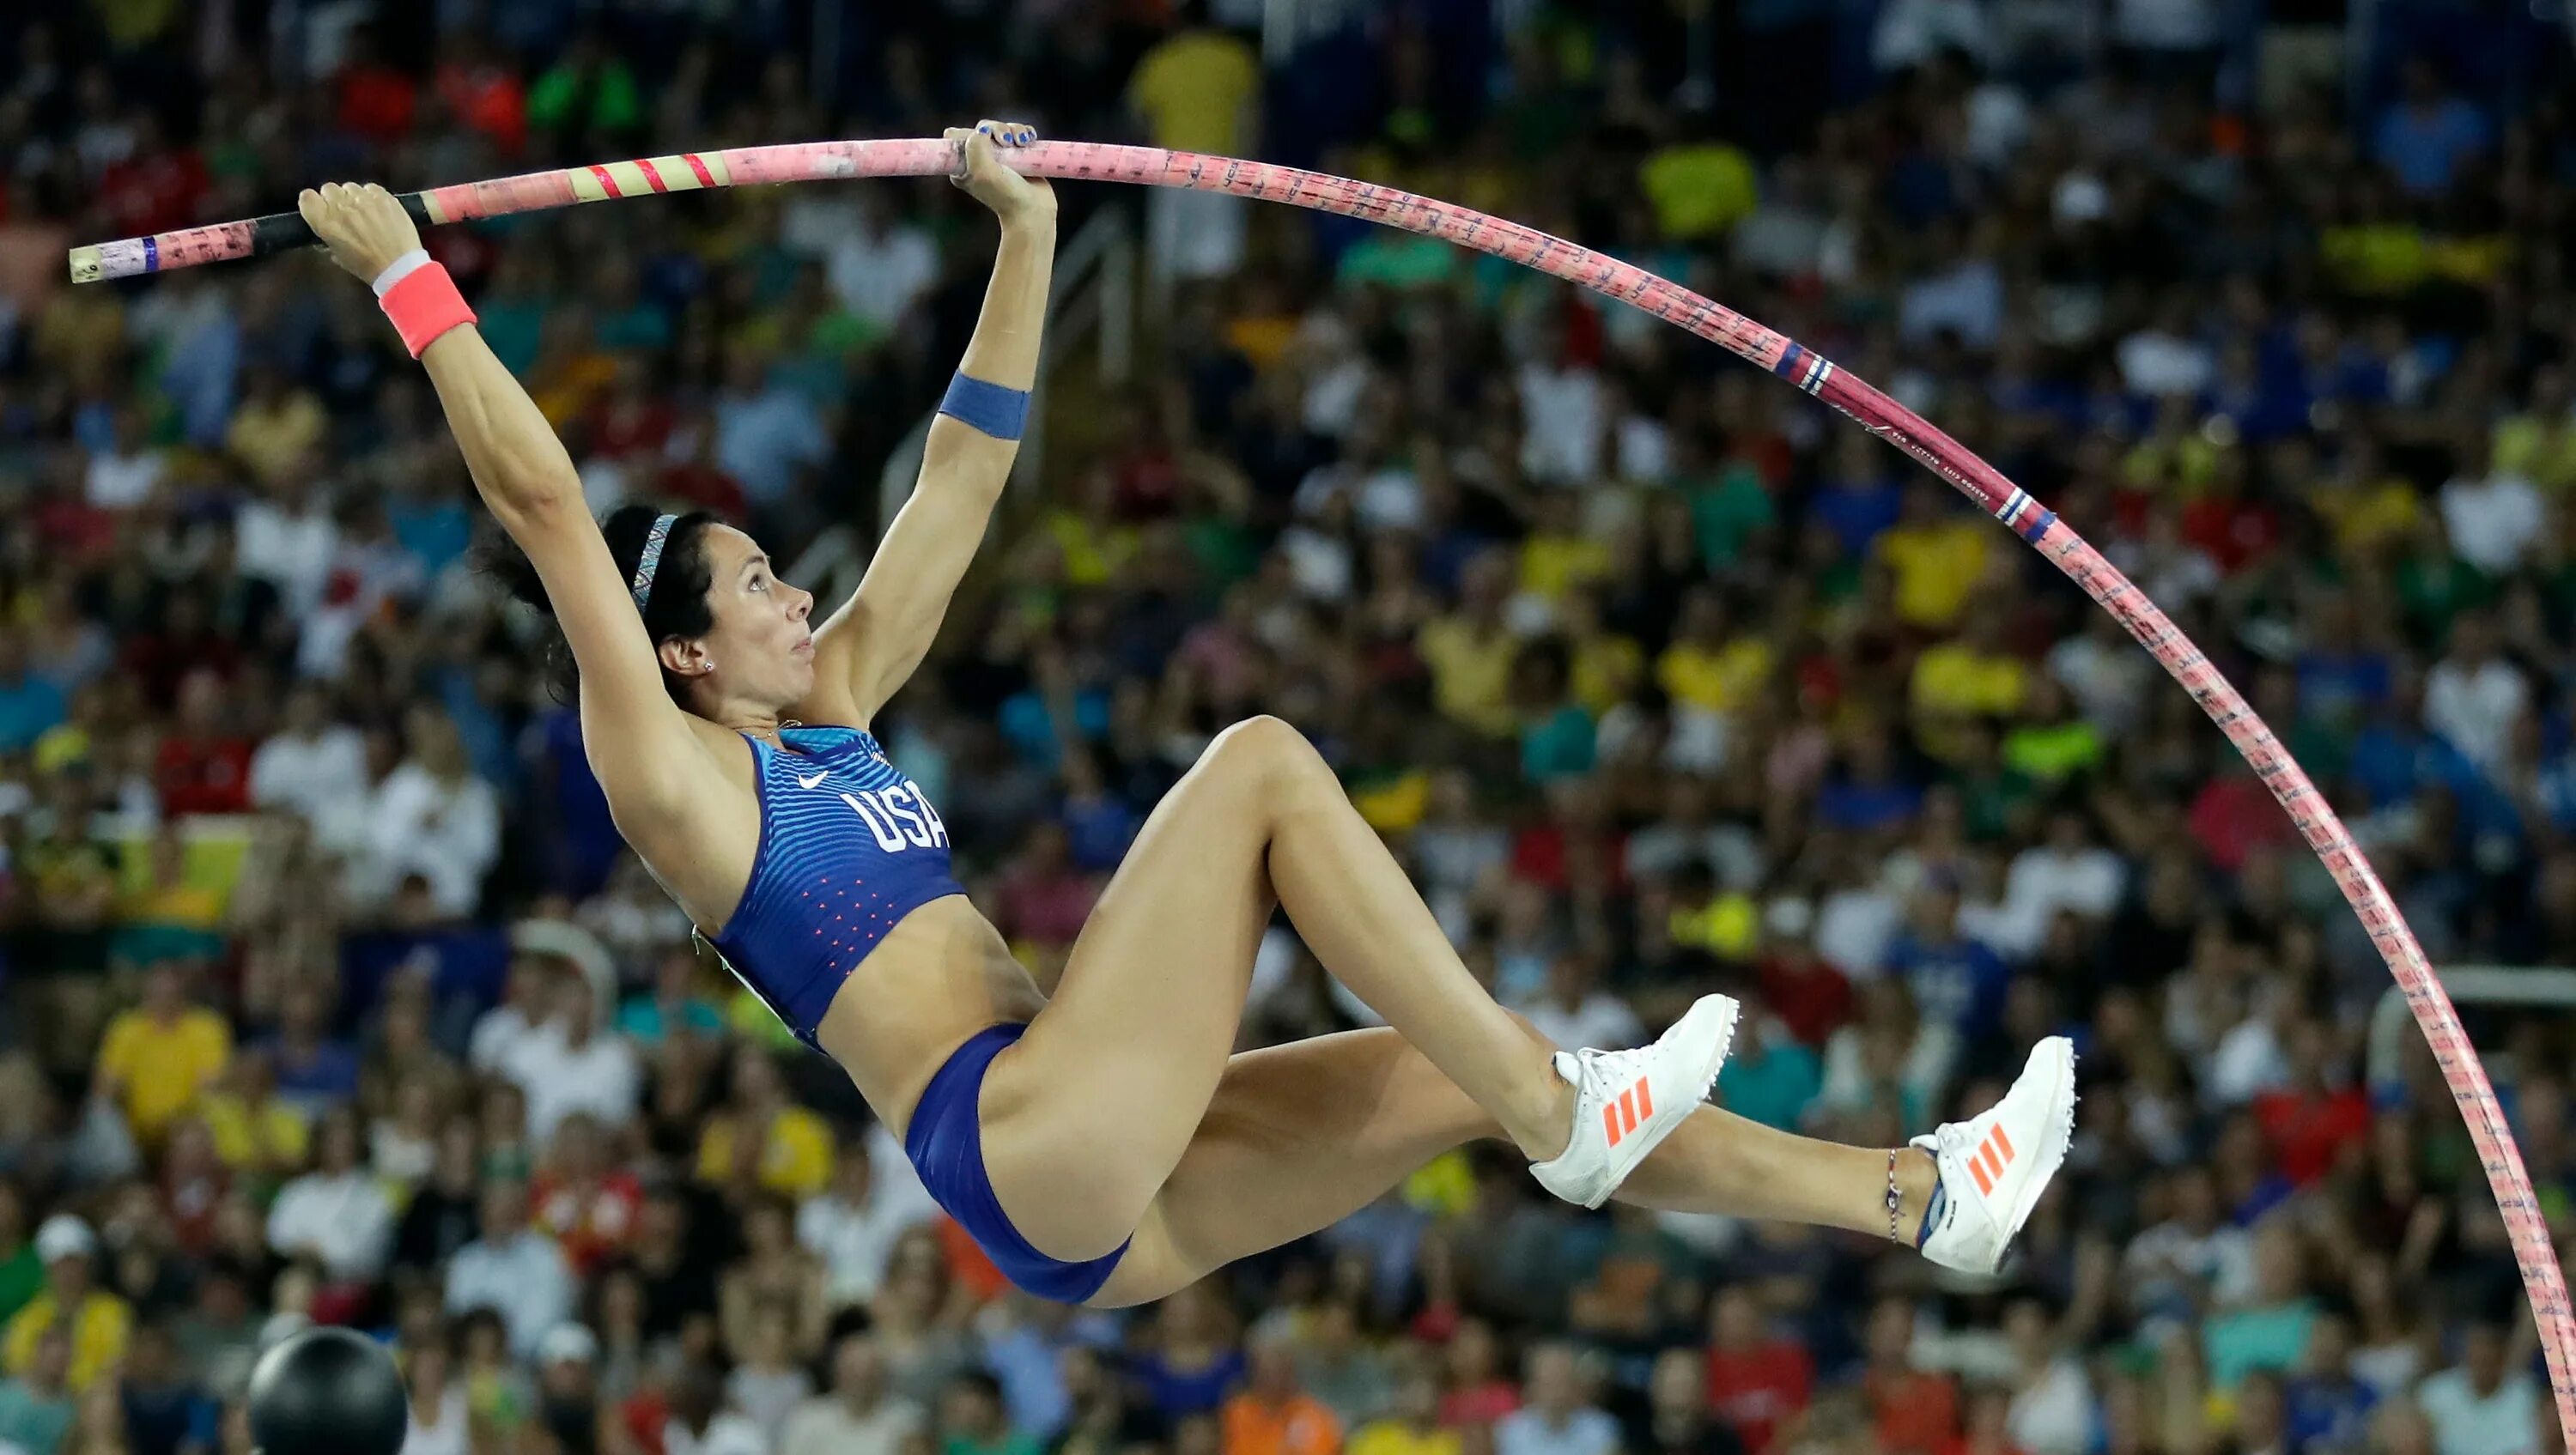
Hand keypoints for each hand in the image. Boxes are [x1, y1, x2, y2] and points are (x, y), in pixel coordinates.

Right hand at [296, 182, 424, 283]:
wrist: (400, 267)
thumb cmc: (368, 266)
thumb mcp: (339, 256)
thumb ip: (327, 238)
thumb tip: (325, 230)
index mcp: (325, 223)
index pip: (307, 197)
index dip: (313, 202)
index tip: (320, 208)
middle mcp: (342, 207)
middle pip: (329, 188)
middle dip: (334, 199)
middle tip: (345, 213)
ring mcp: (364, 199)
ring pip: (350, 187)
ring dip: (354, 197)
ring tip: (364, 212)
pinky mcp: (384, 197)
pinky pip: (371, 188)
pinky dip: (372, 196)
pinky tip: (378, 209)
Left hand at [946, 120, 1053, 225]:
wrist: (1032, 210)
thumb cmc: (1005, 195)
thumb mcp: (982, 171)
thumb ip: (976, 145)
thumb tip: (983, 129)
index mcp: (963, 166)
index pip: (957, 136)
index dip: (970, 133)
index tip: (985, 142)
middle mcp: (979, 160)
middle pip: (983, 128)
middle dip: (997, 129)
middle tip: (1007, 142)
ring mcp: (1000, 157)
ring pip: (1003, 128)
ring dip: (1014, 129)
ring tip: (1022, 143)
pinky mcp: (1018, 155)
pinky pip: (1019, 132)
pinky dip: (1025, 132)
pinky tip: (1030, 140)